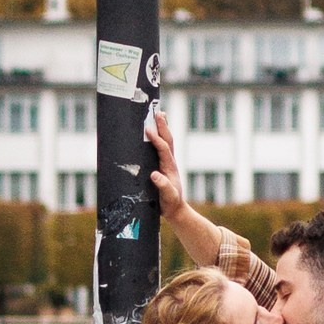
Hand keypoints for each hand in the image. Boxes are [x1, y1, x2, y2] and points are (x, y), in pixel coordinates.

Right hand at [145, 106, 186, 222]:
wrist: (176, 210)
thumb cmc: (170, 204)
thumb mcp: (168, 197)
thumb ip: (163, 187)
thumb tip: (155, 175)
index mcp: (170, 167)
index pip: (164, 149)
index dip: (157, 139)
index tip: (148, 130)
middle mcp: (170, 162)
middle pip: (168, 140)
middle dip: (163, 126)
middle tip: (159, 112)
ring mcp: (167, 163)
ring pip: (166, 142)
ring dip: (163, 128)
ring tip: (160, 115)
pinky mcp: (163, 166)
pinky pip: (161, 148)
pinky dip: (159, 137)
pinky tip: (153, 132)